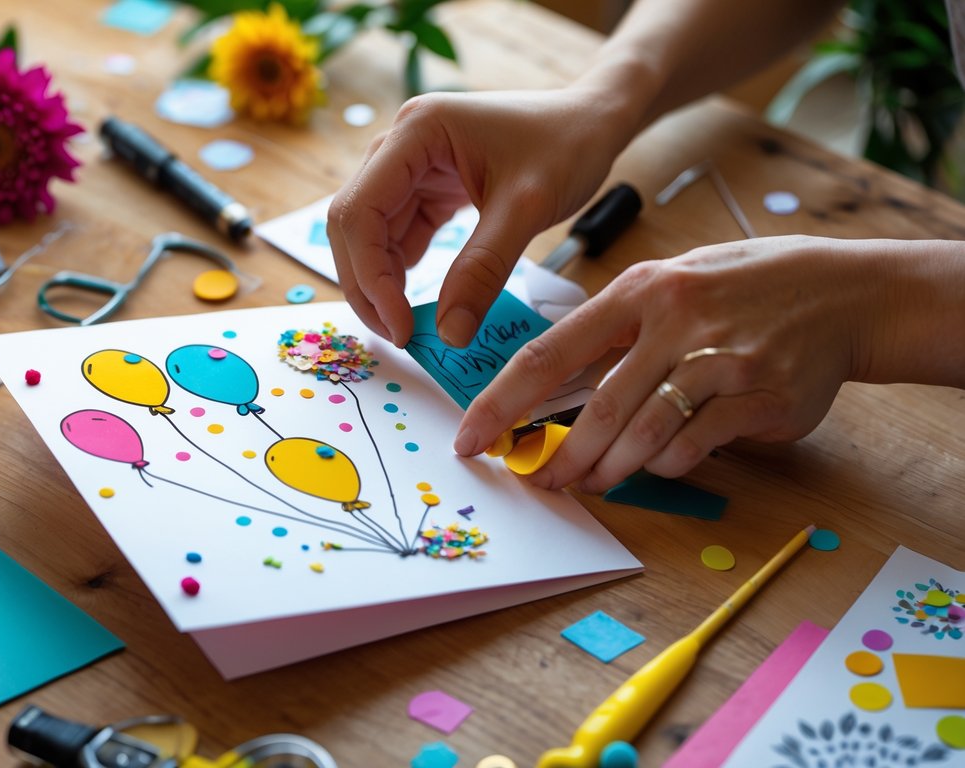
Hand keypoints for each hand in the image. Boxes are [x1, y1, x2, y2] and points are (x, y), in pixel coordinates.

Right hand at [326, 88, 634, 347]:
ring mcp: (410, 166)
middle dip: (367, 284)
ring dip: (380, 282)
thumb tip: (450, 332)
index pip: (361, 210)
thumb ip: (484, 269)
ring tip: (406, 325)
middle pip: (353, 224)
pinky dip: (400, 272)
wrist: (594, 122)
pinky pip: (396, 235)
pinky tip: (416, 301)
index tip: (399, 323)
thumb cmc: (568, 143)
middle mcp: (401, 144)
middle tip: (398, 335)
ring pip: (370, 235)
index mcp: (417, 132)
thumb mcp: (527, 209)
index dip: (369, 274)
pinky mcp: (425, 188)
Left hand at [454, 236, 890, 491]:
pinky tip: (660, 462)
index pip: (549, 353)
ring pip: (642, 434)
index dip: (502, 402)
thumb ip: (616, 327)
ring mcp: (720, 359)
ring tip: (592, 482)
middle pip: (597, 407)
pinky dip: (666, 464)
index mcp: (639, 290)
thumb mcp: (671, 283)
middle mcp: (675, 321)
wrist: (845, 291)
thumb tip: (552, 384)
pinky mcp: (758, 397)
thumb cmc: (742, 288)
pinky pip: (692, 446)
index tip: (471, 438)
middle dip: (561, 455)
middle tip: (541, 481)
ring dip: (609, 469)